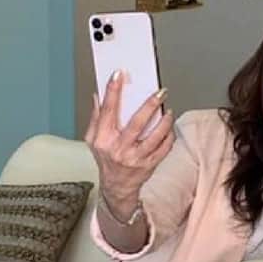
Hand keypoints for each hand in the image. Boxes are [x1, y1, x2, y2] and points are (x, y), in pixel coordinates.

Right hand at [84, 70, 174, 218]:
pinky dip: (169, 136)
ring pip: (155, 136)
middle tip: (160, 92)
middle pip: (137, 122)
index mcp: (103, 139)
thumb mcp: (92, 140)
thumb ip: (96, 117)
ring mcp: (135, 158)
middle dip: (150, 104)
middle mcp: (119, 149)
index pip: (107, 111)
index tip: (118, 74)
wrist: (116, 187)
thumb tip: (97, 96)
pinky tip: (169, 128)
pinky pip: (164, 148)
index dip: (112, 91)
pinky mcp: (149, 165)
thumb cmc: (106, 160)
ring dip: (165, 121)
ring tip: (168, 111)